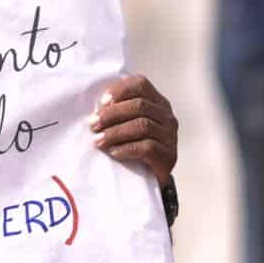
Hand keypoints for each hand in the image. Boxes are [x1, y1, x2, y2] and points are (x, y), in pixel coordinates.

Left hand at [90, 75, 178, 189]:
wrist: (151, 177)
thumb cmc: (134, 145)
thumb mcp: (128, 123)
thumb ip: (117, 111)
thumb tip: (95, 109)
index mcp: (157, 101)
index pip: (141, 84)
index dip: (119, 90)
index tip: (100, 103)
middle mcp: (166, 115)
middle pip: (139, 105)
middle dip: (112, 114)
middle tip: (93, 125)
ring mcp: (170, 135)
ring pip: (142, 125)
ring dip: (116, 132)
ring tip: (99, 140)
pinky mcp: (168, 155)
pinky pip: (147, 147)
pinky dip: (127, 148)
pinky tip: (114, 152)